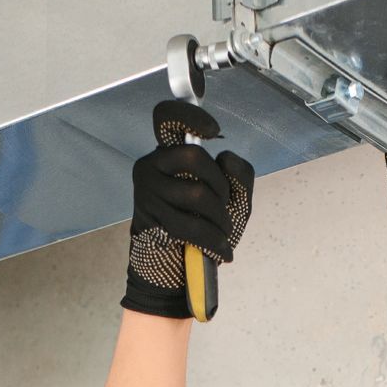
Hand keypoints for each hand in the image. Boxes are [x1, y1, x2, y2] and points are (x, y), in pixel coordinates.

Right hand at [121, 100, 254, 318]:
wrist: (180, 271)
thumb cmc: (204, 228)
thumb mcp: (234, 199)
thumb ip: (240, 175)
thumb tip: (224, 157)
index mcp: (169, 154)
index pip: (167, 117)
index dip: (190, 115)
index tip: (213, 133)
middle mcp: (150, 167)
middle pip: (193, 157)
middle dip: (220, 185)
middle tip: (224, 206)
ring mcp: (146, 192)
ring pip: (196, 194)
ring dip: (220, 219)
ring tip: (223, 233)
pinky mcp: (148, 219)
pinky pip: (190, 224)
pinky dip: (214, 240)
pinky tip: (223, 252)